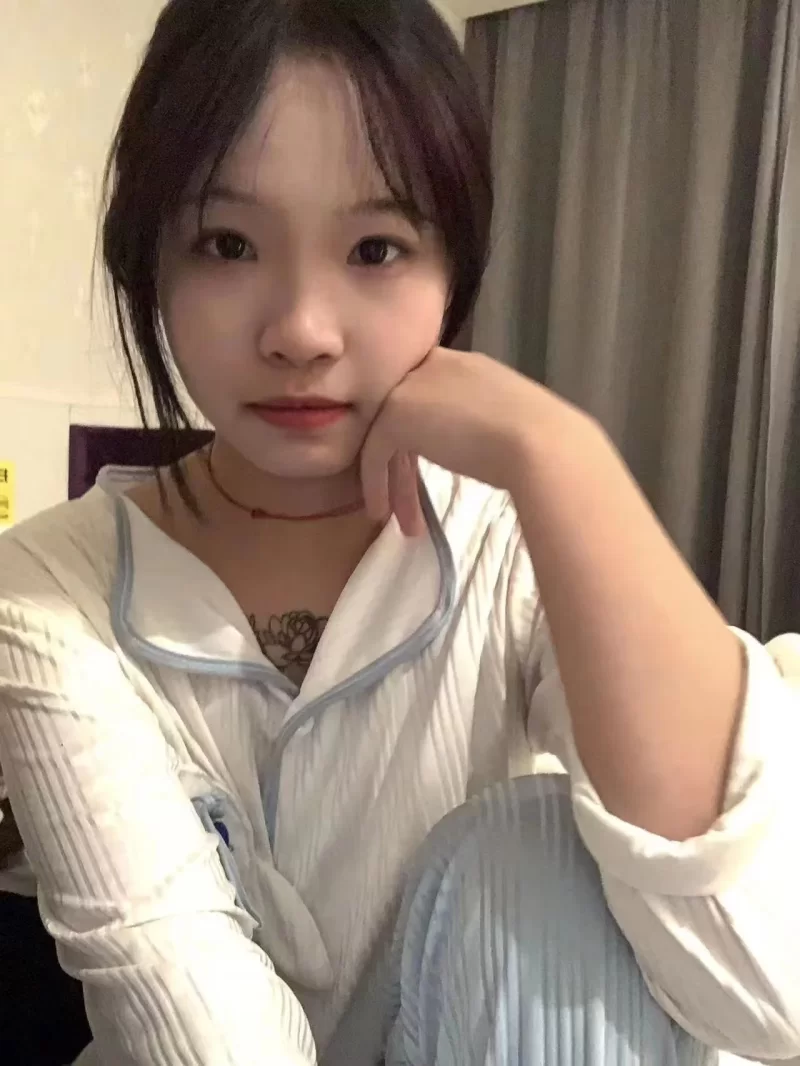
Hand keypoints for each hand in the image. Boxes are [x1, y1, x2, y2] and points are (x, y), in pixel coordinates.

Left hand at [360, 346, 545, 536]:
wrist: (538, 445)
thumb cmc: (538, 441)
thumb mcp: (503, 421)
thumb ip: (477, 423)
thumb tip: (470, 448)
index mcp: (463, 366)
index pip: (427, 396)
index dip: (422, 436)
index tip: (420, 472)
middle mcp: (433, 368)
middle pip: (403, 418)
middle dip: (403, 467)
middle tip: (409, 507)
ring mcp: (411, 387)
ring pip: (387, 437)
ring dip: (393, 482)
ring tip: (398, 522)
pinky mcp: (395, 414)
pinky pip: (374, 451)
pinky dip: (375, 484)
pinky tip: (382, 513)